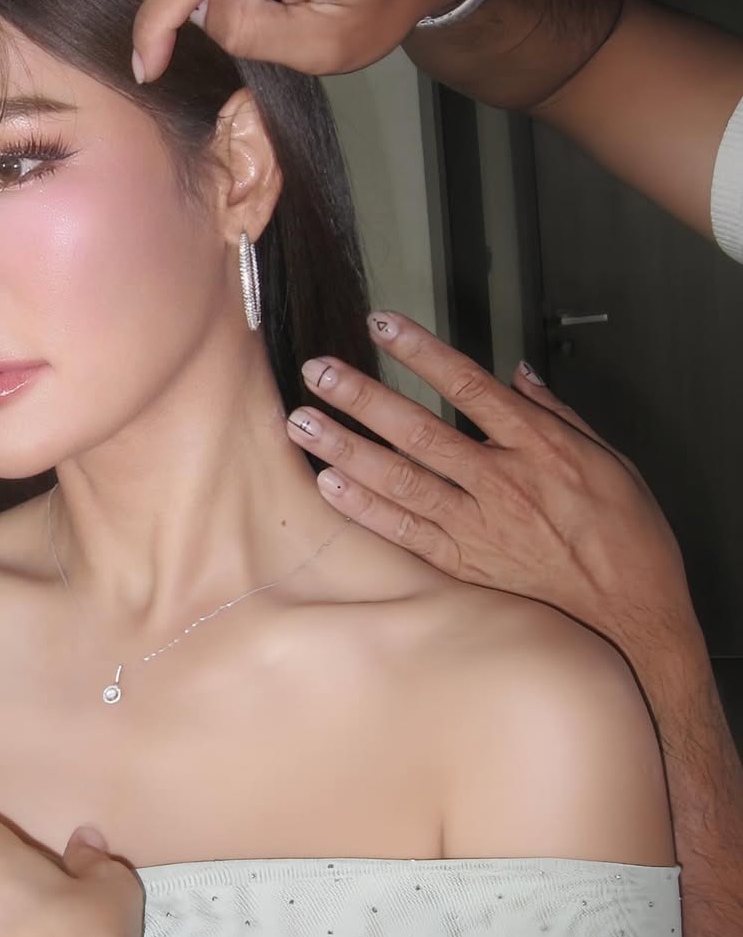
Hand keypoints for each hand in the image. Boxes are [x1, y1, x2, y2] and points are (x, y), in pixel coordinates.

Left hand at [287, 310, 696, 658]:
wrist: (633, 613)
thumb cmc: (626, 535)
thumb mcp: (610, 458)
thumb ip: (556, 413)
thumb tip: (518, 375)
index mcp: (539, 445)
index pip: (467, 384)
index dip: (420, 351)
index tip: (381, 324)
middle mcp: (501, 481)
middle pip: (418, 429)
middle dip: (363, 397)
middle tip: (318, 371)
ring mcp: (478, 525)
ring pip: (400, 479)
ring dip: (346, 447)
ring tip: (302, 422)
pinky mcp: (465, 564)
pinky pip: (404, 532)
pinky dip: (365, 508)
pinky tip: (330, 484)